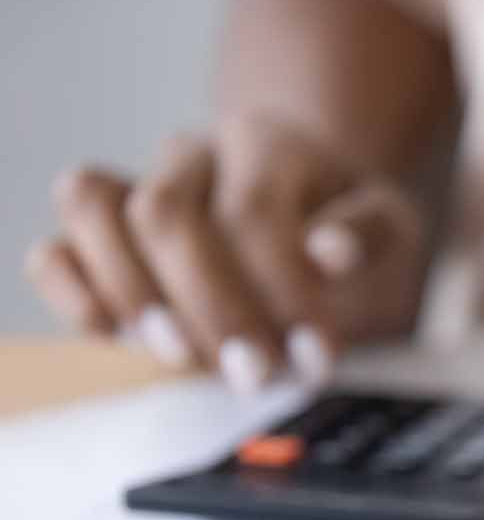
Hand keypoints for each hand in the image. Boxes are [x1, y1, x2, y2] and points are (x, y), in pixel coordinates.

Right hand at [25, 115, 424, 391]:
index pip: (252, 214)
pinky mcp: (103, 239)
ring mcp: (139, 188)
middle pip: (164, 214)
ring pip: (91, 208)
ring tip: (185, 357)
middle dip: (210, 307)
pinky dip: (71, 289)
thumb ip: (369, 237)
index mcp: (268, 145)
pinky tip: (112, 332)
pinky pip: (55, 248)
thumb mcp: (391, 230)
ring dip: (133, 293)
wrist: (317, 218)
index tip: (315, 356)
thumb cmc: (353, 233)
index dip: (281, 292)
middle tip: (256, 374)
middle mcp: (193, 155)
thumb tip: (328, 252)